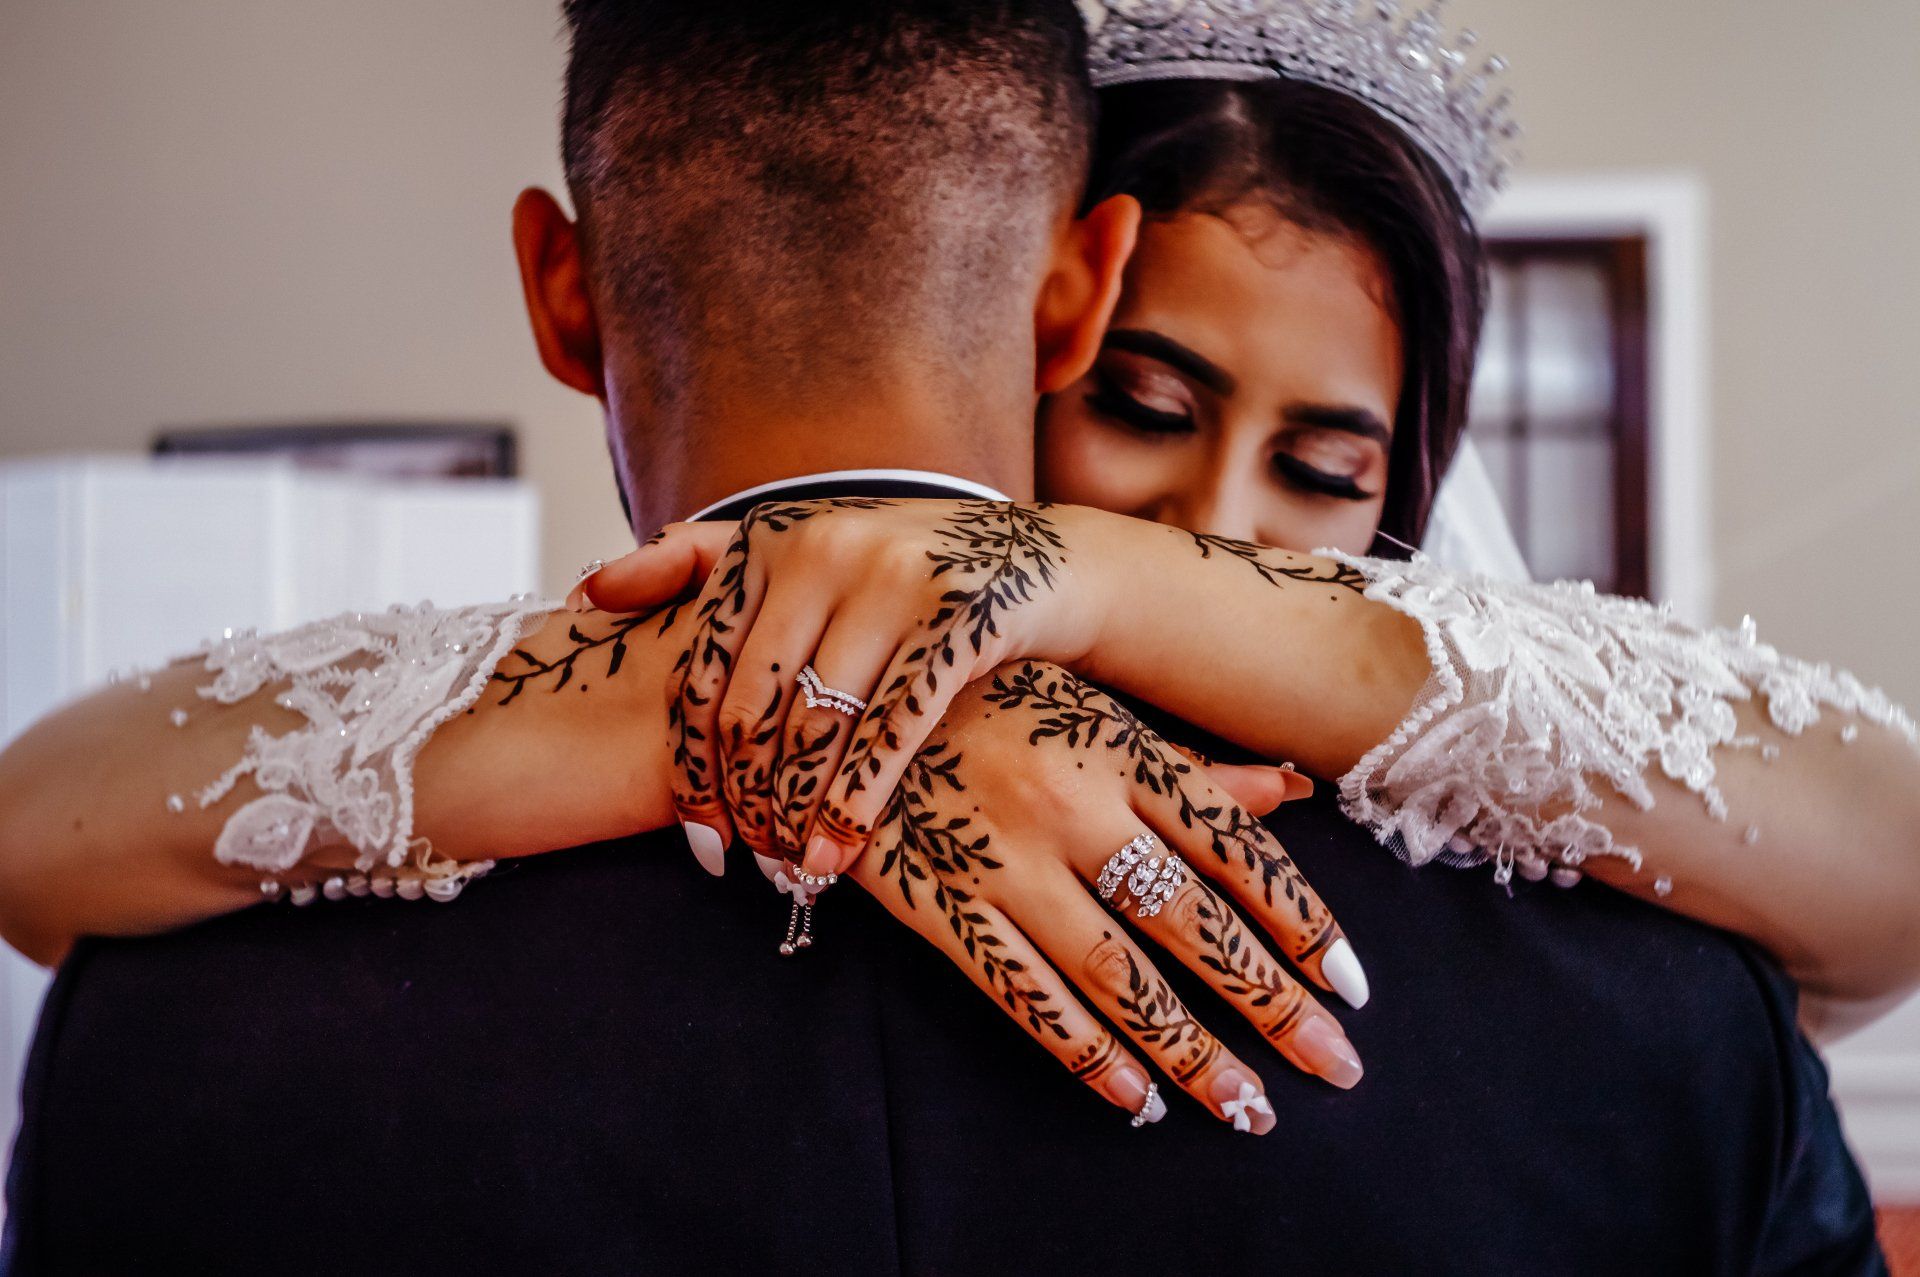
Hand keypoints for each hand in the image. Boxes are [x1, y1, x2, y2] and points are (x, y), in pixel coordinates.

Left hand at [583, 499, 1114, 878]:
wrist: (1044, 565)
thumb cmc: (905, 575)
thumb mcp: (803, 550)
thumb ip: (698, 564)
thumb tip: (586, 592)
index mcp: (774, 539)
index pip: (703, 670)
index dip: (690, 763)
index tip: (696, 833)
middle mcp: (827, 548)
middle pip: (754, 707)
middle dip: (743, 799)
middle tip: (743, 863)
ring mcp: (896, 579)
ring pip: (818, 728)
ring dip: (797, 815)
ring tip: (791, 872)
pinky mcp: (960, 618)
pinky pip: (890, 732)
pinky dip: (858, 804)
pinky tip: (841, 856)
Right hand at [828, 662, 1365, 1126]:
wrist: (837, 705)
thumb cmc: (983, 699)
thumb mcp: (1089, 711)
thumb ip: (1186, 765)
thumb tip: (1291, 791)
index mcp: (1116, 748)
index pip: (1232, 848)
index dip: (1300, 921)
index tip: (1352, 986)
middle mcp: (1070, 805)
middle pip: (1190, 922)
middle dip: (1269, 1003)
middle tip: (1332, 1066)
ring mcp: (1003, 861)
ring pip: (1116, 975)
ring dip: (1188, 1051)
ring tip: (1247, 1106)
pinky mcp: (943, 906)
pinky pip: (1025, 994)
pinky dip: (1085, 1053)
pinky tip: (1135, 1097)